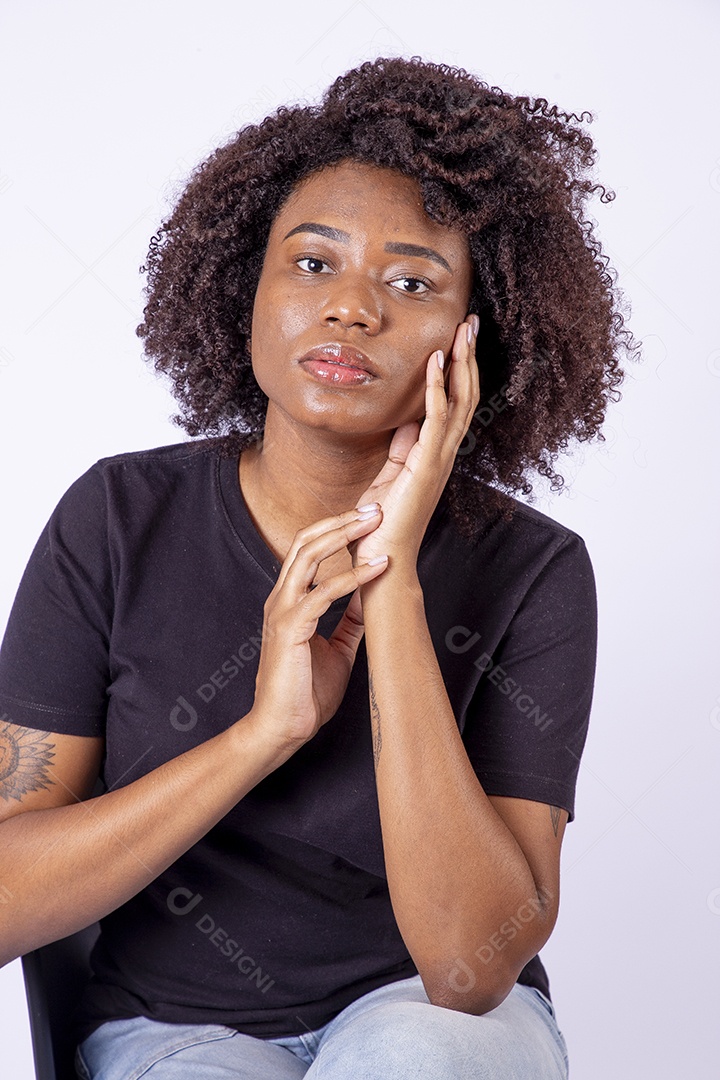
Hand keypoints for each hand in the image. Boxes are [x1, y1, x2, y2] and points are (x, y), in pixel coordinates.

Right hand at [248, 505, 387, 757]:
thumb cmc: (305, 692)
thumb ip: (348, 620)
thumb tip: (370, 597)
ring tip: (374, 523)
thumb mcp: (337, 648)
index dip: (335, 528)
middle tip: (374, 507)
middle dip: (341, 520)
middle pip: (305, 541)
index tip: (367, 517)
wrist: (282, 728)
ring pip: (308, 555)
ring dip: (344, 535)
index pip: (307, 548)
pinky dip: (352, 577)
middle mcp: (281, 598)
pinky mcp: (290, 628)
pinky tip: (377, 568)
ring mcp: (282, 610)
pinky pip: (323, 593)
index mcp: (289, 600)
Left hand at [352, 315, 479, 570]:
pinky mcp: (426, 466)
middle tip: (471, 322)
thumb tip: (406, 421)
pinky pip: (436, 419)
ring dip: (461, 363)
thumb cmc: (382, 525)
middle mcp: (444, 454)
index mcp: (436, 454)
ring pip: (460, 401)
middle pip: (467, 395)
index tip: (459, 338)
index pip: (456, 403)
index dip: (460, 370)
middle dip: (469, 357)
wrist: (382, 563)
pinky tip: (435, 361)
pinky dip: (437, 388)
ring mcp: (439, 460)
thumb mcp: (390, 474)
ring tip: (462, 329)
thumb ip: (402, 447)